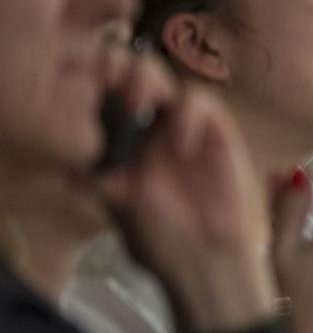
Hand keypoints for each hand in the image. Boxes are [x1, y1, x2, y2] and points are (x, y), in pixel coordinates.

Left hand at [94, 54, 276, 332]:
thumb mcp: (116, 204)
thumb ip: (95, 175)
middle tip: (108, 81)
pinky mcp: (219, 134)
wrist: (205, 264)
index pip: (108, 94)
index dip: (95, 79)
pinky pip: (204, 104)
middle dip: (119, 67)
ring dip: (148, 80)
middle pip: (136, 74)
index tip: (81, 81)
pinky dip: (189, 115)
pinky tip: (181, 144)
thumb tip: (73, 154)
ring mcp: (186, 129)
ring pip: (170, 80)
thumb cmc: (163, 240)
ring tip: (137, 103)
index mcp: (125, 141)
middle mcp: (154, 128)